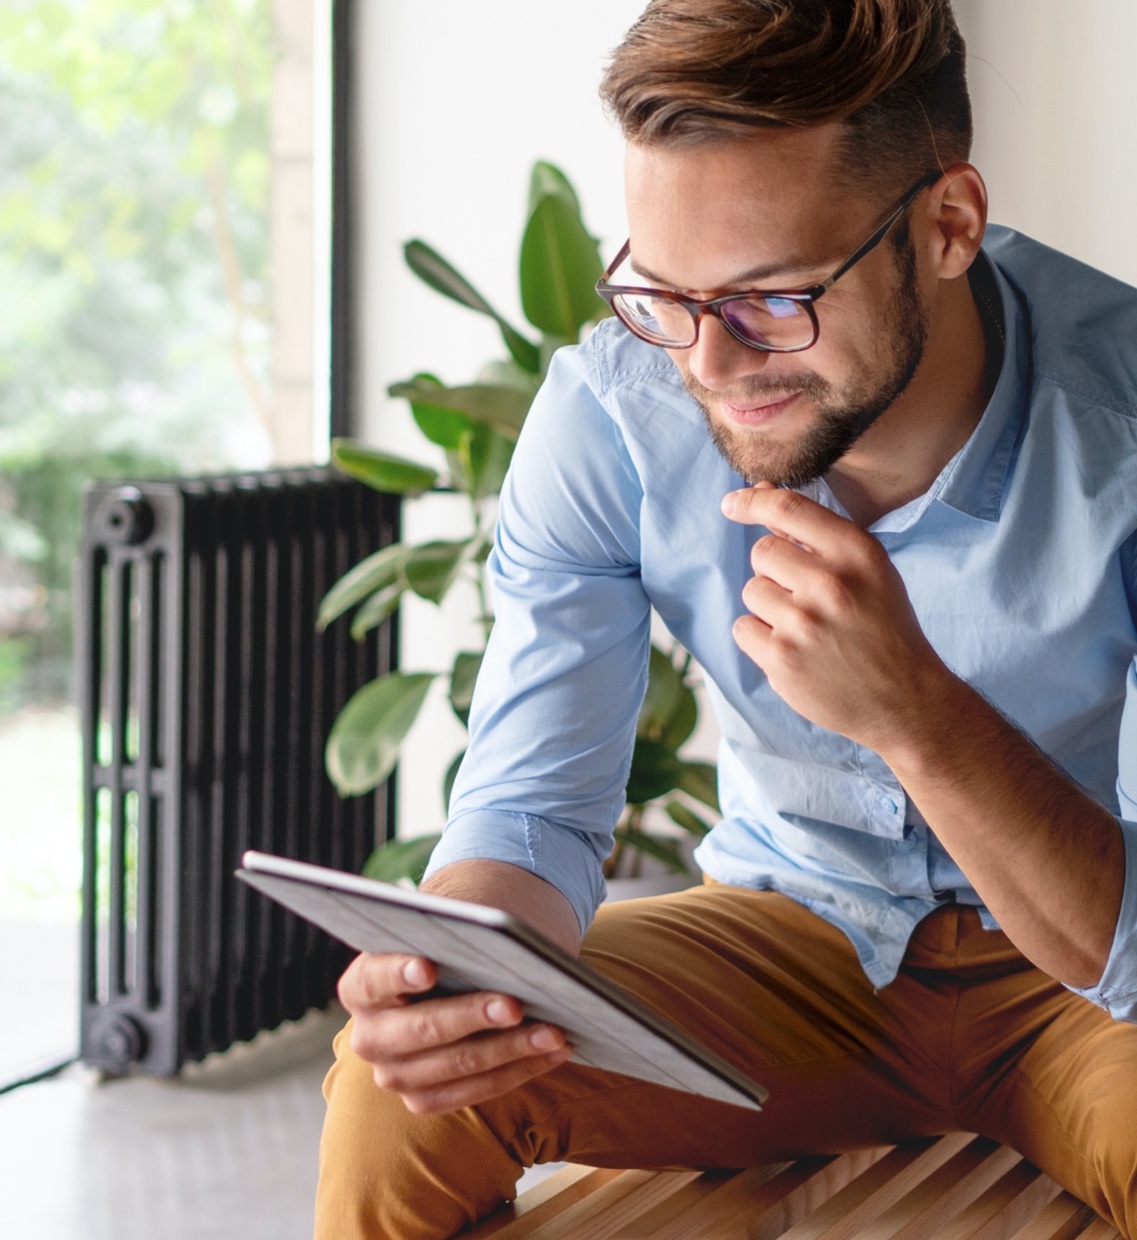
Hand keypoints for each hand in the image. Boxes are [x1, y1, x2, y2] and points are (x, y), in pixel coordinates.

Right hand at [337, 951, 571, 1114]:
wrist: (444, 982)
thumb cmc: (447, 949)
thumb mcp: (443, 936)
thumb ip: (457, 937)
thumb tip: (501, 940)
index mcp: (361, 986)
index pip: (376, 978)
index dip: (400, 973)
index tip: (429, 966)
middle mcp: (369, 1036)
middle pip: (422, 1028)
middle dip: (473, 1015)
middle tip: (515, 1004)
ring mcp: (394, 1074)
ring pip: (457, 1066)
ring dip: (511, 1048)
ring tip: (554, 1031)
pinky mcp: (424, 1099)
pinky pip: (476, 1091)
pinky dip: (520, 1069)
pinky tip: (555, 1051)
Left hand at [721, 483, 952, 751]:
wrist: (906, 700)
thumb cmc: (883, 627)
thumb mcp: (868, 571)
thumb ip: (816, 535)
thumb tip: (760, 494)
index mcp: (857, 552)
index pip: (788, 508)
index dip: (753, 501)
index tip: (732, 504)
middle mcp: (830, 583)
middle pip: (763, 553)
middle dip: (776, 572)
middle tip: (807, 598)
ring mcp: (803, 623)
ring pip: (752, 591)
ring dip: (770, 608)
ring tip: (807, 628)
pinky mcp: (781, 659)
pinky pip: (743, 628)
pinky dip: (760, 639)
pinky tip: (794, 650)